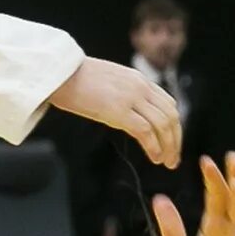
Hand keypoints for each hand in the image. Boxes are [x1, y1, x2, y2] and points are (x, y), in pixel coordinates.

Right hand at [54, 59, 182, 168]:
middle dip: (176, 140)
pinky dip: (154, 147)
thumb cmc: (75, 79)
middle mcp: (140, 87)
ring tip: (166, 162)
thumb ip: (124, 93)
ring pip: (163, 124)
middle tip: (173, 158)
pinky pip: (145, 131)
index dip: (174, 126)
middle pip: (171, 116)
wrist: (58, 73)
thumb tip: (128, 112)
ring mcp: (130, 98)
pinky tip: (154, 157)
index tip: (171, 142)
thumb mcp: (108, 82)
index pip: (169, 104)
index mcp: (139, 80)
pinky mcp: (118, 111)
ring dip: (168, 147)